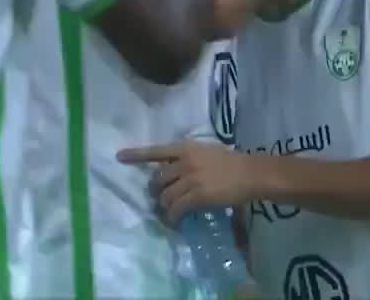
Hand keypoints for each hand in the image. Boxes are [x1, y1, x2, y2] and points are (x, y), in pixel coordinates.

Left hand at [117, 141, 257, 224]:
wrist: (251, 173)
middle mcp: (184, 161)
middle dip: (157, 191)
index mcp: (186, 148)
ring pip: (165, 196)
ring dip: (165, 207)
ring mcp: (190, 178)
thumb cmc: (232, 162)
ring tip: (170, 213)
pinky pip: (176, 209)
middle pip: (158, 179)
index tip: (119, 157)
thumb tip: (174, 170)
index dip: (136, 154)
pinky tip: (176, 222)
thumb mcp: (207, 151)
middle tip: (162, 199)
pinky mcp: (196, 196)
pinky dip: (173, 217)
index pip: (156, 151)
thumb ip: (189, 158)